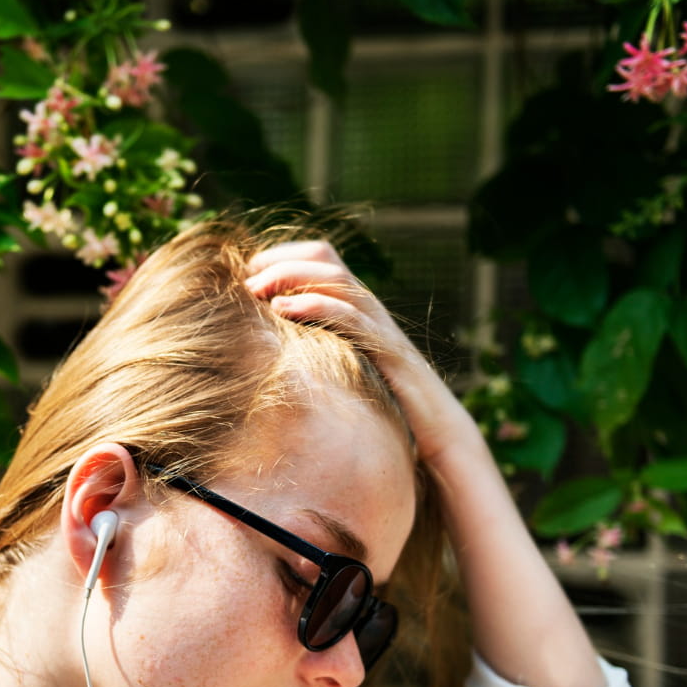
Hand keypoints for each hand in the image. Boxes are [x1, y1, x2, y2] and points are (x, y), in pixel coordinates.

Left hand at [243, 240, 476, 464]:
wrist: (440, 431)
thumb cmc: (387, 404)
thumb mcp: (344, 367)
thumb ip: (319, 347)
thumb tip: (273, 343)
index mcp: (357, 307)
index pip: (321, 258)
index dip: (282, 255)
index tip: (247, 272)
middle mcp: (369, 308)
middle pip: (325, 257)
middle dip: (281, 260)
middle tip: (245, 280)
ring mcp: (379, 325)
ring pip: (336, 279)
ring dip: (290, 277)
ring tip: (255, 290)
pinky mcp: (386, 349)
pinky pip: (351, 316)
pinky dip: (314, 305)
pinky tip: (282, 309)